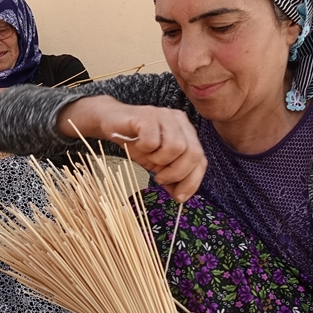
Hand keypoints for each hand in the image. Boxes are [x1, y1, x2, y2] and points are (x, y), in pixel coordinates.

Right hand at [60, 96, 205, 201]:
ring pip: (176, 147)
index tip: (179, 197)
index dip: (192, 181)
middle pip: (193, 154)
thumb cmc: (136, 142)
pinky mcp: (147, 115)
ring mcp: (164, 116)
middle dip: (177, 173)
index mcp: (187, 132)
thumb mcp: (158, 163)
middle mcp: (180, 121)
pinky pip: (153, 141)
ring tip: (148, 158)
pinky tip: (138, 145)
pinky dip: (145, 149)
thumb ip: (172, 176)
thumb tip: (180, 196)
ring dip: (159, 160)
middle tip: (160, 178)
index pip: (201, 159)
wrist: (112, 122)